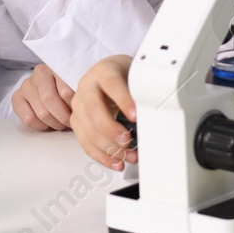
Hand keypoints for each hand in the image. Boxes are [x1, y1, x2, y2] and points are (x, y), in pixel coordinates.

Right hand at [11, 64, 74, 130]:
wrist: (47, 90)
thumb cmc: (66, 90)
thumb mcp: (75, 87)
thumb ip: (79, 93)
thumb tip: (81, 105)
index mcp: (58, 68)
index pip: (65, 91)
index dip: (73, 107)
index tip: (78, 113)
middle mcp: (40, 73)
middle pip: (50, 100)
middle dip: (63, 117)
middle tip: (70, 123)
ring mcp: (26, 85)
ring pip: (41, 112)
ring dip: (54, 123)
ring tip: (61, 124)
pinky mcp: (16, 97)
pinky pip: (28, 118)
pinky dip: (40, 126)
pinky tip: (47, 123)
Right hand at [71, 55, 136, 170]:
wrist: (109, 76)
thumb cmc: (123, 77)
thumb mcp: (135, 75)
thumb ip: (143, 91)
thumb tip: (156, 112)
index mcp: (103, 71)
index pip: (111, 83)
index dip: (122, 100)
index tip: (135, 116)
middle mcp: (87, 86)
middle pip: (93, 109)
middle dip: (111, 129)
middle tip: (128, 140)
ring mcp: (80, 105)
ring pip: (87, 129)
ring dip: (108, 148)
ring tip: (127, 156)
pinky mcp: (77, 122)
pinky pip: (86, 142)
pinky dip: (102, 156)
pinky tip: (115, 161)